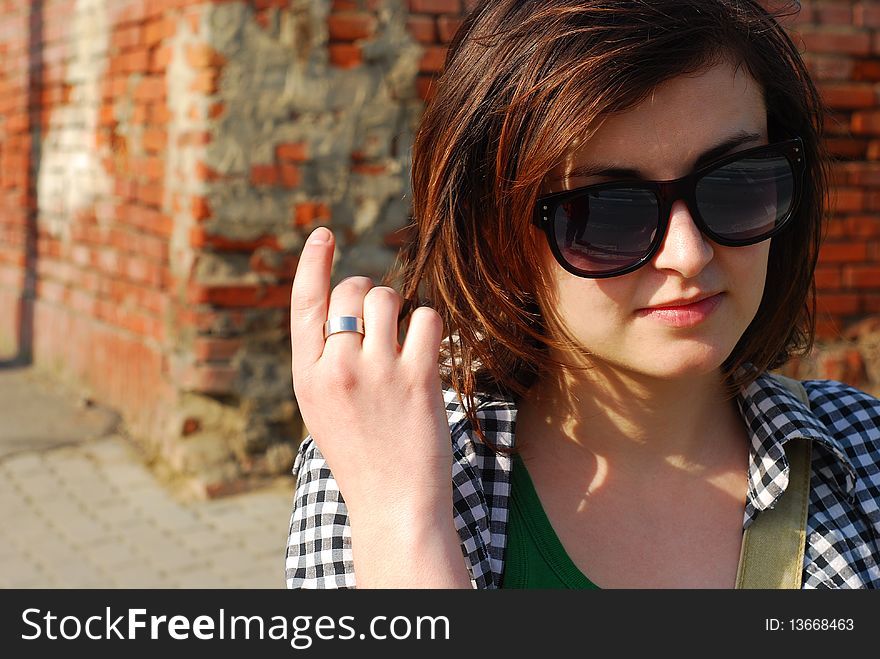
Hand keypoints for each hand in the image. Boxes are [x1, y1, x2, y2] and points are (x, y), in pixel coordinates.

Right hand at [290, 226, 453, 521]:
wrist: (394, 506)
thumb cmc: (362, 457)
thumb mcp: (323, 410)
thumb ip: (327, 362)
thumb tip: (347, 308)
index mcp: (307, 376)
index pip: (304, 304)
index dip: (313, 263)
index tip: (323, 234)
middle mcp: (337, 367)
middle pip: (353, 292)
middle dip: (370, 292)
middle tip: (383, 319)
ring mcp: (377, 371)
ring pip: (389, 298)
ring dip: (401, 307)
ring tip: (404, 339)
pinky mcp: (418, 377)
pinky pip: (427, 320)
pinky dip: (430, 328)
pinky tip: (428, 352)